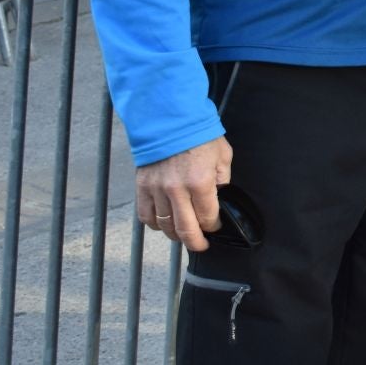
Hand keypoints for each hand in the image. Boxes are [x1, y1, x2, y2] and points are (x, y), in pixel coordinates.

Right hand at [136, 136, 231, 251]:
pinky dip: (154, 224)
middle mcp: (177, 190)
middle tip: (201, 245)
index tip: (215, 226)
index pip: (208, 218)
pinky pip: (146, 216)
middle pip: (185, 230)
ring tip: (183, 235)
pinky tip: (163, 224)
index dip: (213, 226)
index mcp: (200, 182)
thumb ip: (222, 178)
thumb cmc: (198, 135)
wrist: (170, 119)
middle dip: (196, 242)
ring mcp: (157, 190)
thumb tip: (218, 195)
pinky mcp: (143, 187)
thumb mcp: (223, 154)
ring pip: (164, 226)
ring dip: (175, 235)